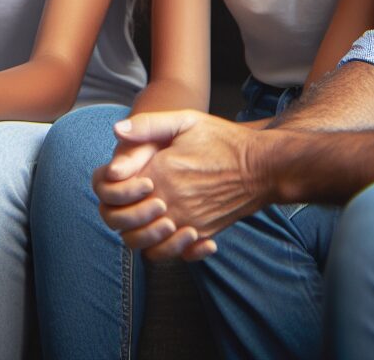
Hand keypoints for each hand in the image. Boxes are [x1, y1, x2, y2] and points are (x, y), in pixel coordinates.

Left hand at [107, 110, 271, 260]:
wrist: (262, 167)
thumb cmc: (223, 141)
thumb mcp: (185, 121)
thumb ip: (148, 125)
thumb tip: (117, 131)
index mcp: (159, 173)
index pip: (114, 191)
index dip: (110, 185)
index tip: (122, 174)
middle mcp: (169, 202)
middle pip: (122, 223)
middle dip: (118, 211)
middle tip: (130, 195)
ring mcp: (185, 222)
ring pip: (143, 244)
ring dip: (138, 232)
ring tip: (148, 212)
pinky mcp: (201, 234)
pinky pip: (171, 253)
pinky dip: (164, 248)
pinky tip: (169, 229)